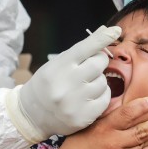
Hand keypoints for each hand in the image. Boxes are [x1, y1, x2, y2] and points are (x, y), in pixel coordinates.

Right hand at [5, 26, 118, 141]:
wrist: (32, 114)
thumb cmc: (48, 84)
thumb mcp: (57, 64)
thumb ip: (80, 51)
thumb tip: (105, 32)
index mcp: (58, 67)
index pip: (84, 48)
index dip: (101, 39)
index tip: (115, 31)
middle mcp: (66, 84)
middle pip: (98, 64)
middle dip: (99, 62)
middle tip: (91, 67)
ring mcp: (75, 102)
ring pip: (103, 82)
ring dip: (99, 81)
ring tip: (85, 86)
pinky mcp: (83, 117)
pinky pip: (105, 99)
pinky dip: (101, 96)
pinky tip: (88, 98)